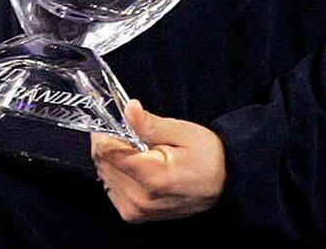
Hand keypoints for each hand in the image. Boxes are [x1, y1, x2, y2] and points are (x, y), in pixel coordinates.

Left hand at [90, 99, 226, 222]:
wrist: (223, 184)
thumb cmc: (207, 156)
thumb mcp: (182, 132)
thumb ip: (150, 124)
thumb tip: (127, 109)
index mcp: (152, 177)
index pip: (107, 151)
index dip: (105, 131)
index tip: (114, 118)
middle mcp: (139, 199)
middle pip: (102, 163)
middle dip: (110, 142)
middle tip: (130, 132)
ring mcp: (134, 210)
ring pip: (103, 174)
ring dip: (113, 158)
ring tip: (138, 149)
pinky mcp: (132, 215)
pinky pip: (110, 186)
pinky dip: (117, 172)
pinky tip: (137, 165)